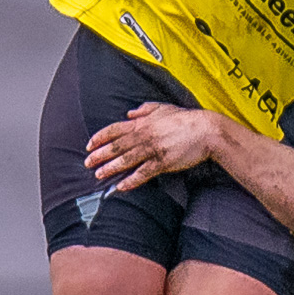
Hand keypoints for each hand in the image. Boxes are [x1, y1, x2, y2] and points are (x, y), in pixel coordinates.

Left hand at [84, 101, 220, 190]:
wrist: (206, 130)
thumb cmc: (186, 118)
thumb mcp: (164, 108)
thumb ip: (145, 109)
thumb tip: (129, 112)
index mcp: (143, 122)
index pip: (115, 129)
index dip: (100, 137)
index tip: (89, 145)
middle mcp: (145, 135)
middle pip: (117, 146)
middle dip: (100, 155)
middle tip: (87, 163)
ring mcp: (154, 149)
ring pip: (127, 159)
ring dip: (111, 168)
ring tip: (99, 175)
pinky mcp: (164, 162)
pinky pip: (144, 173)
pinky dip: (132, 180)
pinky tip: (122, 186)